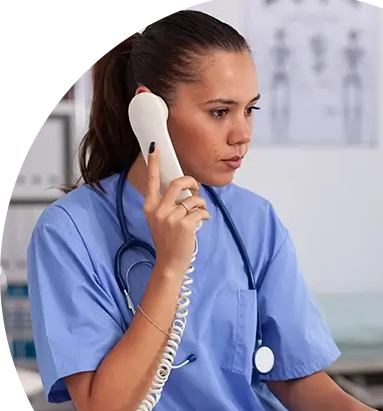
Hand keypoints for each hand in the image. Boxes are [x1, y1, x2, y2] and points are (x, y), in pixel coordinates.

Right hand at [143, 143, 210, 274]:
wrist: (169, 262)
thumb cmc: (167, 241)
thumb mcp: (159, 220)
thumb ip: (166, 204)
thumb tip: (184, 190)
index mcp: (150, 207)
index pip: (151, 181)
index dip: (153, 163)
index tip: (154, 148)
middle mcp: (158, 210)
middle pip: (177, 183)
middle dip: (191, 182)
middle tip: (196, 188)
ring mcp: (171, 218)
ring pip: (193, 199)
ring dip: (201, 203)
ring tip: (199, 212)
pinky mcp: (185, 225)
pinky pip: (201, 211)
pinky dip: (205, 215)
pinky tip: (203, 221)